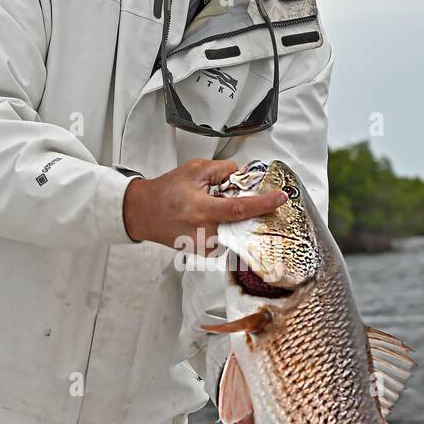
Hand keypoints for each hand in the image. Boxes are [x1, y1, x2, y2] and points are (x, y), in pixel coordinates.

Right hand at [122, 158, 286, 252]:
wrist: (144, 213)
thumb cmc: (166, 193)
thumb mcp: (194, 170)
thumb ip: (222, 170)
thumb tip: (243, 175)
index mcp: (201, 210)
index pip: (240, 208)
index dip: (263, 204)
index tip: (280, 198)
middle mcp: (205, 232)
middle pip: (242, 221)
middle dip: (244, 207)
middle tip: (224, 196)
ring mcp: (205, 247)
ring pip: (236, 229)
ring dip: (233, 217)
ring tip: (210, 207)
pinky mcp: (206, 253)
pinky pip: (227, 237)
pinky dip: (225, 226)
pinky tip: (209, 218)